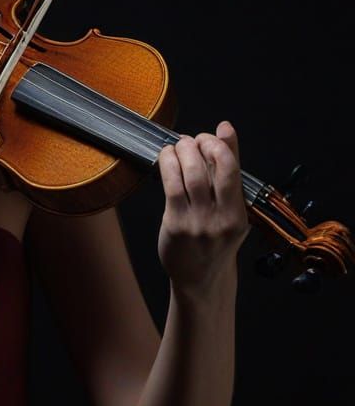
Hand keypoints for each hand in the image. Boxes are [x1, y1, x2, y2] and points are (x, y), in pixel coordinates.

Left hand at [156, 120, 249, 293]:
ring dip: (182, 151)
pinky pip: (171, 185)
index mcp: (240, 212)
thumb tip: (226, 127)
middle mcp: (223, 216)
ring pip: (192, 173)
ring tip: (177, 146)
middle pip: (218, 167)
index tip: (208, 136)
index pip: (233, 167)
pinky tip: (165, 157)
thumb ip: (228, 169)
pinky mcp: (177, 223)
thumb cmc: (215, 239)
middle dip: (203, 144)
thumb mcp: (230, 207)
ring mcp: (199, 221)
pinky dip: (167, 164)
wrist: (201, 279)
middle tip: (192, 139)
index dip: (219, 143)